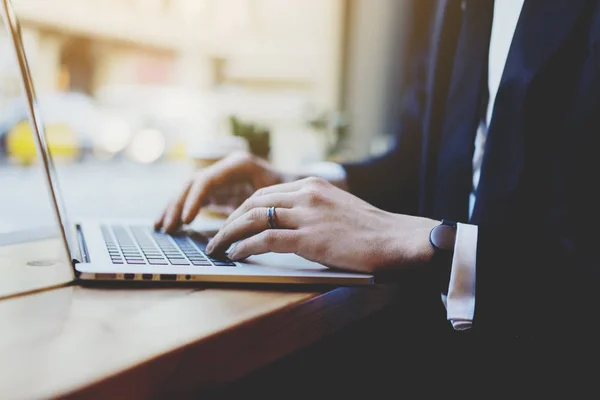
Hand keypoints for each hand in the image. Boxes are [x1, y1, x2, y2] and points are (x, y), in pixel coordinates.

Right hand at [155, 152, 284, 232]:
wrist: (299, 189)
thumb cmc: (291, 193)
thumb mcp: (274, 198)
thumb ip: (253, 210)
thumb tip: (231, 231)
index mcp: (239, 165)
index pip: (207, 180)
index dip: (194, 200)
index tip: (186, 220)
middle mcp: (226, 167)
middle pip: (193, 184)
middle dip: (177, 205)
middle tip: (168, 228)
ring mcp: (220, 177)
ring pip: (189, 190)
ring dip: (173, 208)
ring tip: (160, 228)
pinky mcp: (218, 190)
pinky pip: (193, 199)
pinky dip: (180, 211)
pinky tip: (170, 225)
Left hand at [206, 177, 438, 273]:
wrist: (398, 239)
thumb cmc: (372, 230)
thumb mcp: (337, 208)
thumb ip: (312, 209)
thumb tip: (288, 224)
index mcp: (312, 184)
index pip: (265, 192)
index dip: (242, 208)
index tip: (230, 221)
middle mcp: (306, 193)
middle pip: (253, 201)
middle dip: (229, 219)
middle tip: (217, 235)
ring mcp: (307, 215)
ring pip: (253, 217)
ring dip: (229, 233)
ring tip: (217, 247)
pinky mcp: (310, 238)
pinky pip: (265, 239)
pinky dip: (245, 246)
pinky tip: (235, 255)